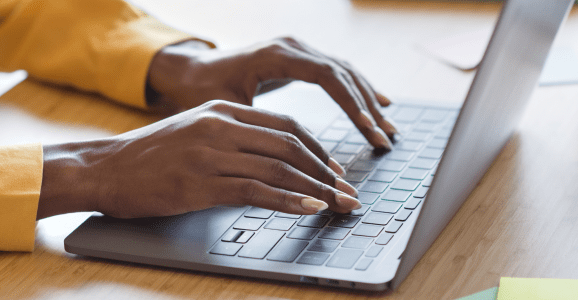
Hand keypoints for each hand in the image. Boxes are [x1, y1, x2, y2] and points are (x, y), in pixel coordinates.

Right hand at [38, 100, 361, 218]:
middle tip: (347, 191)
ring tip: (338, 205)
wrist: (103, 169)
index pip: (286, 126)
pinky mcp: (202, 183)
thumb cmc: (148, 156)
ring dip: (317, 189)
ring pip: (280, 169)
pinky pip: (257, 191)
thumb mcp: (194, 132)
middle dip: (327, 171)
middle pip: (291, 146)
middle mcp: (221, 127)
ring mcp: (212, 154)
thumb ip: (233, 138)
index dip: (318, 149)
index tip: (335, 170)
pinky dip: (289, 200)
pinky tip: (309, 208)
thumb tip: (275, 161)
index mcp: (223, 111)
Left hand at [146, 37, 398, 148]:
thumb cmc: (202, 90)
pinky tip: (378, 106)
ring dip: (368, 101)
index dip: (349, 101)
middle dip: (366, 108)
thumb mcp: (225, 106)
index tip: (365, 126)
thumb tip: (283, 151)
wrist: (189, 70)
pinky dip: (359, 91)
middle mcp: (292, 47)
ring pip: (345, 72)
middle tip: (384, 137)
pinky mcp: (301, 60)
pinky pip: (338, 73)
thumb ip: (255, 121)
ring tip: (388, 129)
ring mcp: (299, 51)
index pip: (326, 75)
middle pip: (343, 73)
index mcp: (276, 55)